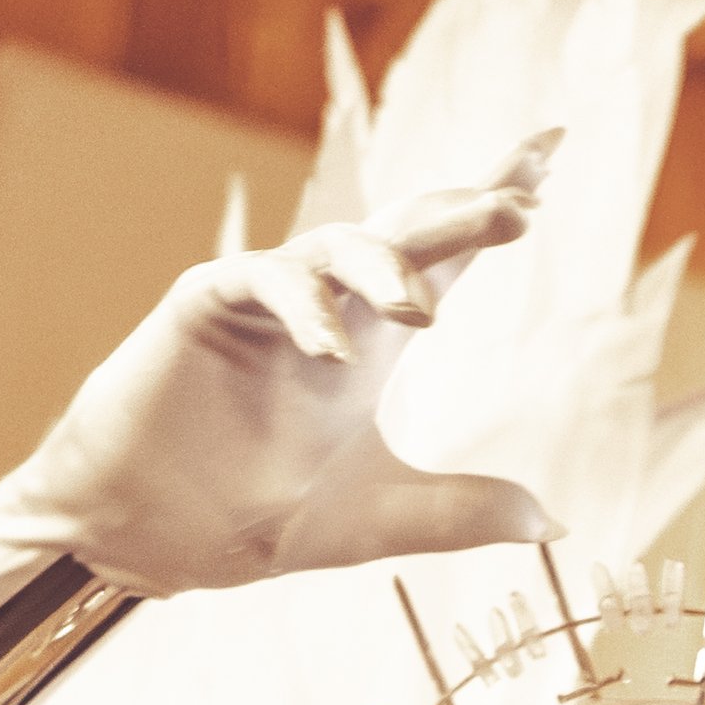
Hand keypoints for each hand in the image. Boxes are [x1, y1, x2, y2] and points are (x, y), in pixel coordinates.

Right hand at [0, 139, 562, 594]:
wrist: (149, 541)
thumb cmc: (251, 517)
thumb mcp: (376, 521)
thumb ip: (457, 514)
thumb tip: (554, 524)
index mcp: (371, 343)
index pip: (443, 261)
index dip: (489, 210)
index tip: (550, 163)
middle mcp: (326, 308)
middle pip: (402, 234)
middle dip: (458, 213)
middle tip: (518, 208)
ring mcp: (266, 301)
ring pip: (334, 246)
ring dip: (381, 264)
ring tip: (419, 311)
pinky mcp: (205, 305)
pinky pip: (261, 279)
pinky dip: (302, 307)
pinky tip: (334, 350)